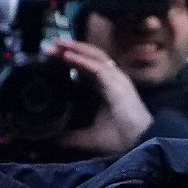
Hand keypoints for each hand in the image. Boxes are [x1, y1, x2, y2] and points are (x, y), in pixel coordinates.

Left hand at [49, 39, 153, 156]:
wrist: (139, 143)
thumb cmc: (120, 139)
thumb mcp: (88, 138)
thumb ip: (70, 137)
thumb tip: (52, 139)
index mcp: (105, 87)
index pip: (86, 66)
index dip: (69, 59)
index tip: (49, 58)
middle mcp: (111, 78)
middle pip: (88, 56)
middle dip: (68, 49)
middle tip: (48, 47)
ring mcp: (115, 78)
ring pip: (94, 55)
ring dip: (74, 48)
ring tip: (56, 44)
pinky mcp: (118, 82)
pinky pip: (97, 66)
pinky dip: (82, 59)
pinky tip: (67, 56)